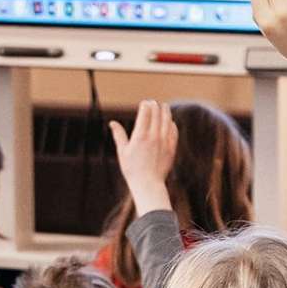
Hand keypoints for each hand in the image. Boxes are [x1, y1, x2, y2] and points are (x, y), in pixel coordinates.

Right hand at [109, 99, 176, 215]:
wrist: (148, 184)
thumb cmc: (132, 169)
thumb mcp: (122, 152)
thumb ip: (119, 135)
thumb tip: (113, 122)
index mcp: (140, 135)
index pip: (146, 112)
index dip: (145, 104)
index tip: (144, 103)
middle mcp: (154, 136)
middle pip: (157, 113)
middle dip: (155, 105)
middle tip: (153, 103)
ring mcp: (165, 142)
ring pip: (167, 120)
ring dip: (165, 111)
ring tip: (163, 107)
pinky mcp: (172, 148)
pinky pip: (174, 131)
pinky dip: (171, 124)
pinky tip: (170, 122)